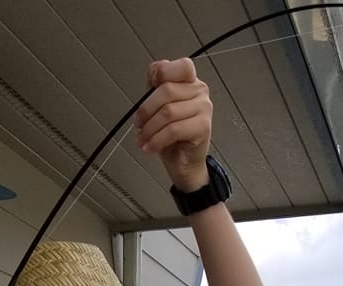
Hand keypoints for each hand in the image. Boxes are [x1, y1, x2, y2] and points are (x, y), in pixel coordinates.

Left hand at [136, 58, 211, 191]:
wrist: (184, 163)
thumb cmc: (172, 135)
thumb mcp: (158, 106)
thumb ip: (156, 86)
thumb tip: (153, 70)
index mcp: (190, 82)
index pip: (182, 66)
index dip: (163, 73)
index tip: (150, 87)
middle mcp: (200, 92)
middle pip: (167, 90)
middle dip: (146, 110)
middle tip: (138, 124)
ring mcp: (204, 109)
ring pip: (168, 112)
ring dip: (150, 128)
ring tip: (142, 139)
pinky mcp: (203, 128)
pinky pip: (174, 130)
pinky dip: (157, 140)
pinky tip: (150, 147)